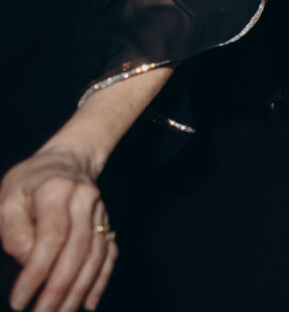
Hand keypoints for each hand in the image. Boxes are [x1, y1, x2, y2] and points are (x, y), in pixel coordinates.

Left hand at [1, 149, 117, 311]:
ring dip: (79, 290)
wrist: (67, 161)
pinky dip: (101, 281)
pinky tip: (90, 302)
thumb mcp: (8, 199)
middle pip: (77, 250)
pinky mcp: (107, 223)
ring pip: (95, 256)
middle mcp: (85, 200)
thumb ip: (14, 232)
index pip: (51, 237)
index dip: (36, 272)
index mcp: (57, 190)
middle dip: (59, 288)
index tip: (20, 299)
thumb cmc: (30, 182)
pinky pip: (109, 254)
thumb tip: (29, 264)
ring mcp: (101, 212)